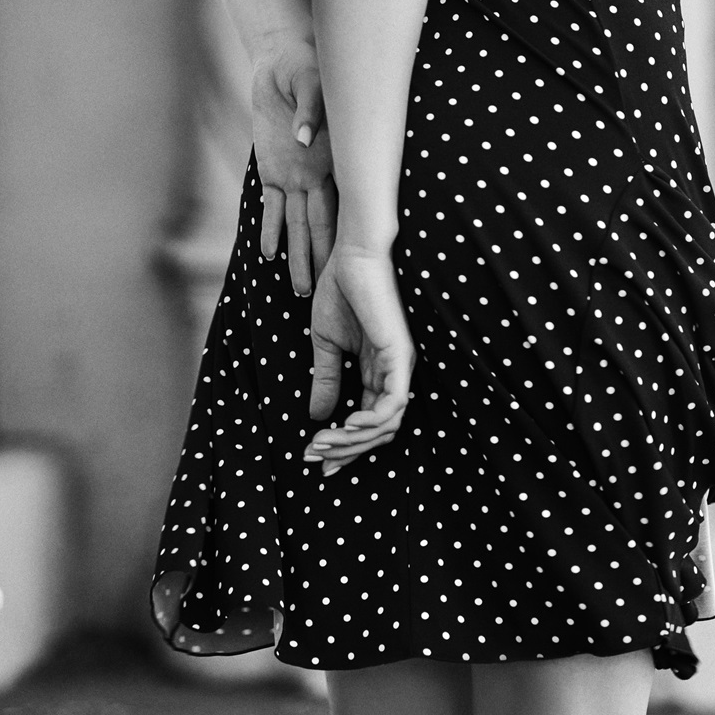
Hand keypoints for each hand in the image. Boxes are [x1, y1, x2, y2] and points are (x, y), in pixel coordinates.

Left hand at [251, 41, 336, 297]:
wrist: (284, 57)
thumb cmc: (305, 65)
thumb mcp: (310, 81)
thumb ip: (310, 108)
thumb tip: (303, 136)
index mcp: (330, 160)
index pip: (337, 207)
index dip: (339, 239)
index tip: (346, 270)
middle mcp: (316, 175)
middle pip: (317, 227)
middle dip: (319, 262)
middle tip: (320, 300)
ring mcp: (294, 175)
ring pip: (296, 224)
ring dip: (297, 255)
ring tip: (299, 289)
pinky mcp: (272, 169)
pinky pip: (272, 206)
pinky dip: (271, 229)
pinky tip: (269, 255)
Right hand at [303, 244, 414, 477]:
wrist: (351, 256)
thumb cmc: (341, 291)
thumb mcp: (325, 344)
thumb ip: (326, 379)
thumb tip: (318, 417)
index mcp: (376, 372)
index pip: (367, 422)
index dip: (343, 445)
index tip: (314, 457)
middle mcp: (392, 374)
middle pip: (378, 432)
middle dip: (346, 450)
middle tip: (315, 457)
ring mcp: (399, 367)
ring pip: (386, 425)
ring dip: (353, 441)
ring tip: (324, 443)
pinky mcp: (400, 356)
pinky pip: (394, 404)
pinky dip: (371, 422)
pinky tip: (346, 426)